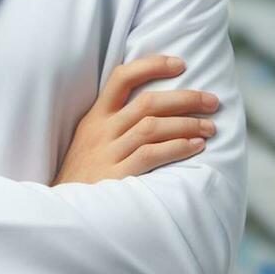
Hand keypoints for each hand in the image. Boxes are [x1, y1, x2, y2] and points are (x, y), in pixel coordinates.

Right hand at [53, 54, 218, 184]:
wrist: (62, 209)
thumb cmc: (83, 174)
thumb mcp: (89, 141)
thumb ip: (115, 123)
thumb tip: (156, 107)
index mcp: (95, 118)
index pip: (121, 78)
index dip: (152, 66)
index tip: (180, 64)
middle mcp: (101, 131)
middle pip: (147, 103)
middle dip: (185, 98)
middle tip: (212, 101)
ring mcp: (108, 153)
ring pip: (152, 127)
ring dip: (187, 124)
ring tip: (210, 128)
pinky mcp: (116, 176)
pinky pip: (150, 155)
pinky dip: (177, 148)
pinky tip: (196, 147)